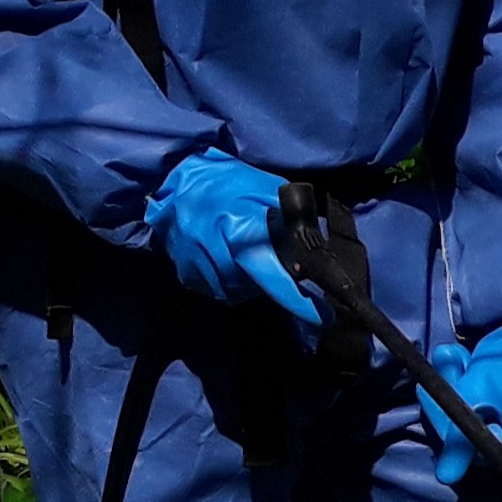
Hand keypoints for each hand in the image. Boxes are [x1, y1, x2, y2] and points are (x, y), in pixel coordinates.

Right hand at [144, 149, 319, 327]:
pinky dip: (231, 278)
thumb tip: (315, 251)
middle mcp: (218, 258)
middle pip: (260, 288)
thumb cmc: (228, 183)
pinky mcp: (187, 276)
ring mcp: (199, 270)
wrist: (176, 182)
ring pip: (241, 292)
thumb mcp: (268, 192)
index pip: (276, 280)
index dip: (302, 303)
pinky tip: (227, 255)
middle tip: (275, 257)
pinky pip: (221, 289)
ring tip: (246, 250)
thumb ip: (292, 222)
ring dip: (252, 279)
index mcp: (239, 234)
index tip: (325, 318)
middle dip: (275, 278)